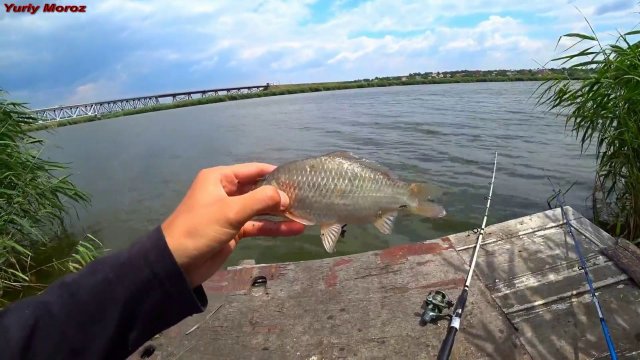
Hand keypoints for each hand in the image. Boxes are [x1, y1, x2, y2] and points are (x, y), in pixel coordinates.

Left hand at [161, 163, 304, 287]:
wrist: (176, 263)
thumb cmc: (199, 229)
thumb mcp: (230, 211)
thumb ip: (260, 200)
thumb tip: (286, 196)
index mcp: (220, 178)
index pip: (254, 170)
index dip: (275, 173)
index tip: (298, 177)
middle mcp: (226, 192)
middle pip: (259, 189)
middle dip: (280, 194)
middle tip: (307, 198)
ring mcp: (231, 212)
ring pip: (260, 209)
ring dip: (280, 213)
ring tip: (305, 214)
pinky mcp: (234, 231)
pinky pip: (258, 225)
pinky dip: (274, 227)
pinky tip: (294, 230)